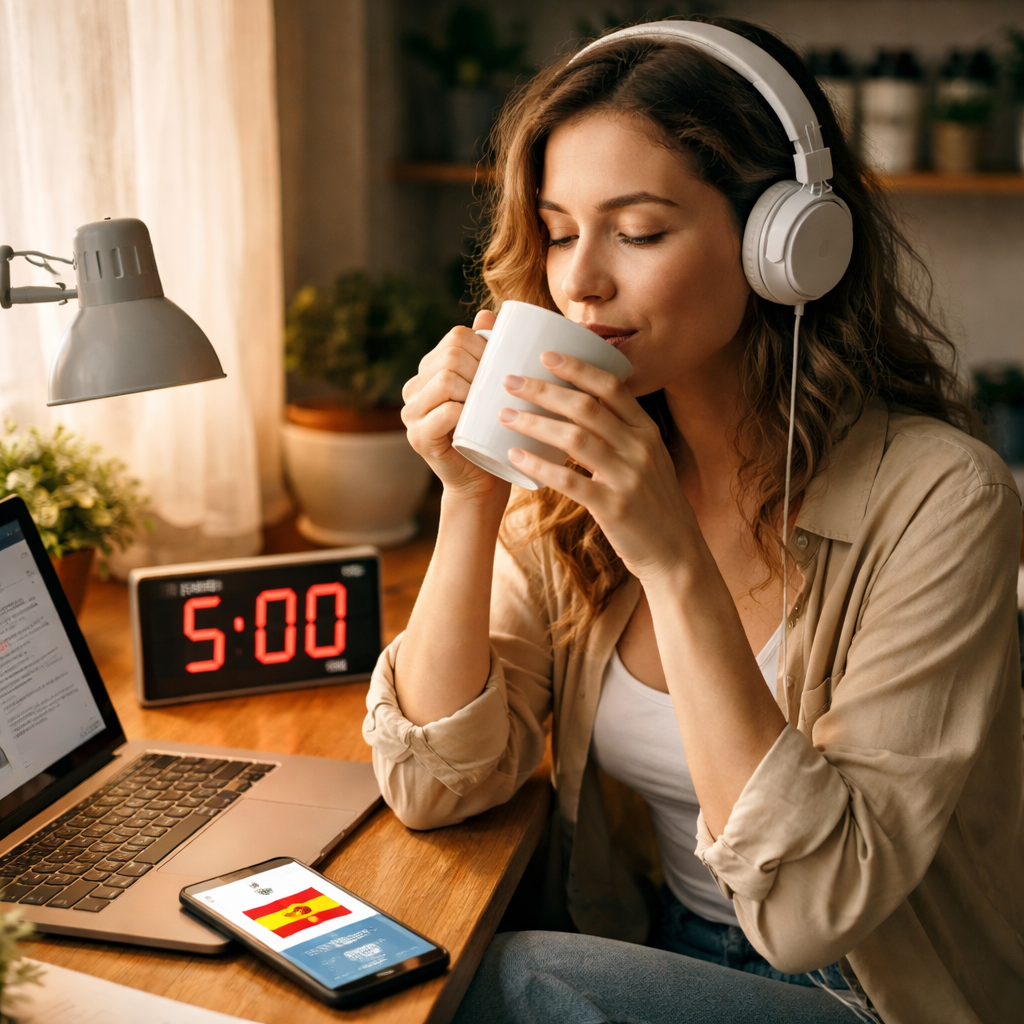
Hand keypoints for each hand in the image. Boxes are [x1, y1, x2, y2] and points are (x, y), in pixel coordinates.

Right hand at [402, 309, 510, 505]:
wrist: (483, 481)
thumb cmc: (492, 432)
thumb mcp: (492, 387)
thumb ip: (488, 350)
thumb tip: (488, 313)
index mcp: (430, 370)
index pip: (456, 338)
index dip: (484, 347)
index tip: (503, 367)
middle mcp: (414, 388)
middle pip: (451, 356)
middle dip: (482, 368)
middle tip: (499, 390)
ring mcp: (411, 413)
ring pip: (447, 379)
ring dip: (475, 390)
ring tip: (490, 406)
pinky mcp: (418, 437)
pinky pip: (445, 412)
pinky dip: (466, 412)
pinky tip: (478, 421)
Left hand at [499, 352, 697, 581]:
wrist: (675, 551)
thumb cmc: (651, 501)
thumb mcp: (647, 458)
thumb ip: (621, 432)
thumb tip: (580, 404)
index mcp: (646, 431)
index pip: (611, 387)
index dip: (577, 368)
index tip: (545, 355)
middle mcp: (640, 448)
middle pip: (586, 407)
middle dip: (544, 390)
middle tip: (510, 381)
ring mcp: (628, 477)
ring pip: (574, 439)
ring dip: (535, 423)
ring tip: (505, 415)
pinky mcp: (614, 507)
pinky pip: (569, 481)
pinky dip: (539, 466)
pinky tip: (515, 457)